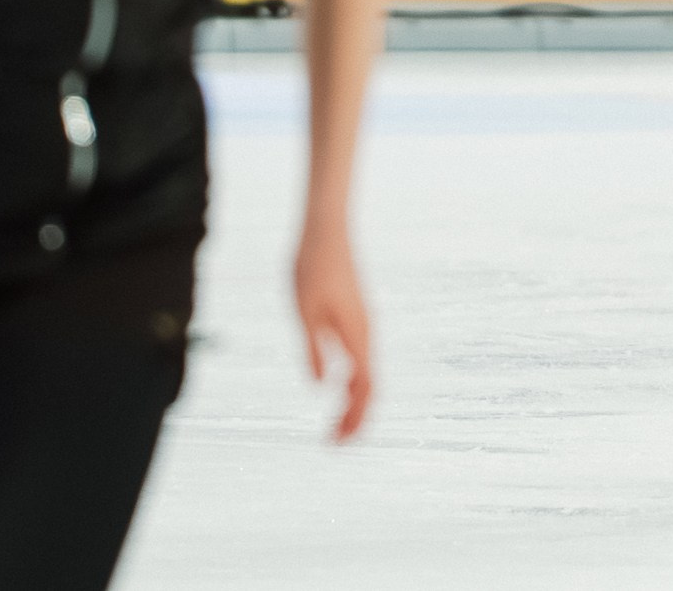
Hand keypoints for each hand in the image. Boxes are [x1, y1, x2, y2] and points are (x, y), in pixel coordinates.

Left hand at [293, 220, 373, 442]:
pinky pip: (361, 359)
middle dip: (355, 418)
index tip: (336, 442)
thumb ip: (313, 349)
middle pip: (369, 386)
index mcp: (357, 334)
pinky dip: (353, 382)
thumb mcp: (303, 312)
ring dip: (354, 402)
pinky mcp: (356, 317)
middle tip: (333, 443)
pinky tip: (338, 389)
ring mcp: (363, 325)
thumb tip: (321, 386)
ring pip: (367, 373)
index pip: (364, 388)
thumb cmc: (311, 268)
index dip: (354, 418)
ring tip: (335, 424)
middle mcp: (366, 332)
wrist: (326, 230)